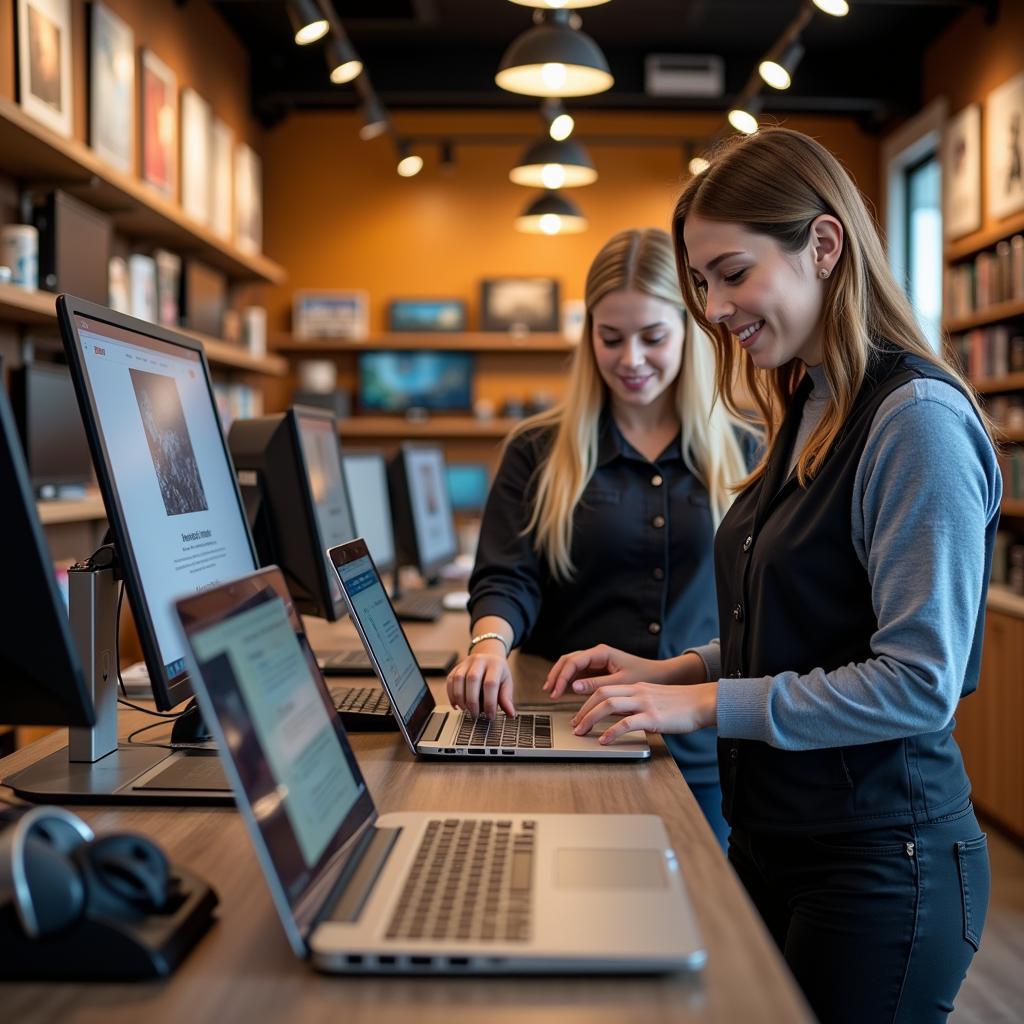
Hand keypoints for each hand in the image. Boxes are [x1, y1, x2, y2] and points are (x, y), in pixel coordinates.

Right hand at [446, 644, 514, 718]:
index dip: (489, 702)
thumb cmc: (498, 672)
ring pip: (458, 679)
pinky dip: (451, 695)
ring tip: (466, 710)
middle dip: (472, 701)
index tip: (490, 716)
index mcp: (495, 664)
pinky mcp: (456, 667)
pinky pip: (450, 680)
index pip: (490, 683)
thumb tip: (511, 714)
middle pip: (472, 679)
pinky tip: (457, 705)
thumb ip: (507, 698)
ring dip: (460, 698)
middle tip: (476, 715)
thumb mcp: (506, 682)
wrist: (488, 655)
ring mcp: (466, 662)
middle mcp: (479, 660)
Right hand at [543, 644, 670, 700]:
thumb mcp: (620, 683)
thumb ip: (596, 685)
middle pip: (567, 660)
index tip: (555, 691)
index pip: (573, 661)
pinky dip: (568, 681)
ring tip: (551, 691)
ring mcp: (596, 660)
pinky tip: (562, 691)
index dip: (561, 677)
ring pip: (570, 665)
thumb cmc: (643, 676)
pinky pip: (578, 672)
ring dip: (560, 677)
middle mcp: (596, 654)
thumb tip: (573, 687)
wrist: (659, 675)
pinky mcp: (597, 669)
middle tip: (549, 691)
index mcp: (601, 652)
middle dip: (556, 675)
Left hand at [571, 681, 718, 745]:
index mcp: (637, 687)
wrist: (703, 702)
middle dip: (583, 710)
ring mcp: (645, 703)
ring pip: (609, 705)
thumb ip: (638, 705)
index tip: (579, 715)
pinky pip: (627, 723)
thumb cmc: (682, 704)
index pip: (605, 689)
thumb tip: (622, 717)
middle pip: (601, 694)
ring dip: (590, 719)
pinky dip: (611, 732)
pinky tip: (604, 740)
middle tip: (574, 725)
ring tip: (582, 732)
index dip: (588, 701)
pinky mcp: (653, 717)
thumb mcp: (655, 699)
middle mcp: (638, 692)